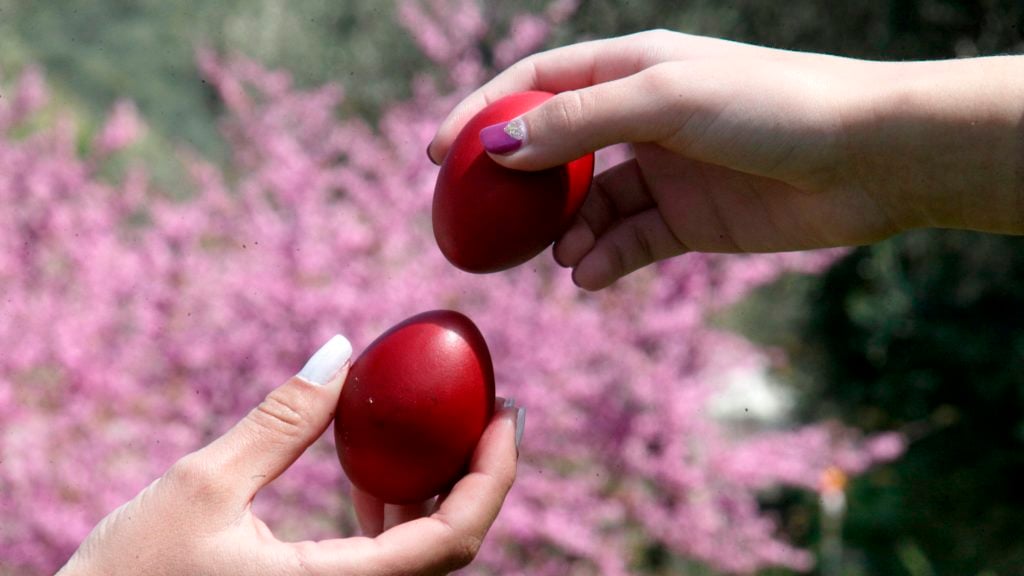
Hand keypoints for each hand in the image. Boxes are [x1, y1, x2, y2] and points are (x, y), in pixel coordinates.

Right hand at [57, 335, 520, 575]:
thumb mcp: (202, 486)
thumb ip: (281, 421)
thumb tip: (341, 351)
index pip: (452, 540)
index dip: (494, 474)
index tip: (507, 411)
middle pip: (449, 550)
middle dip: (476, 476)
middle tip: (482, 408)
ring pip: (417, 560)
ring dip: (434, 494)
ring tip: (426, 433)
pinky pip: (382, 566)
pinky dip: (392, 517)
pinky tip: (368, 478)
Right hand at [429, 30, 1023, 289]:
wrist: (868, 158)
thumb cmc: (773, 106)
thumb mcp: (666, 100)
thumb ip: (579, 123)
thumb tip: (498, 146)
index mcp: (632, 68)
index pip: (537, 85)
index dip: (485, 116)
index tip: (440, 155)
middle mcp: (642, 116)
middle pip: (556, 151)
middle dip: (518, 189)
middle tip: (483, 227)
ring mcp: (664, 170)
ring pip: (589, 205)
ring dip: (566, 233)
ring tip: (561, 257)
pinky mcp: (689, 220)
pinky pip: (627, 241)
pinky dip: (604, 259)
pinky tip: (591, 276)